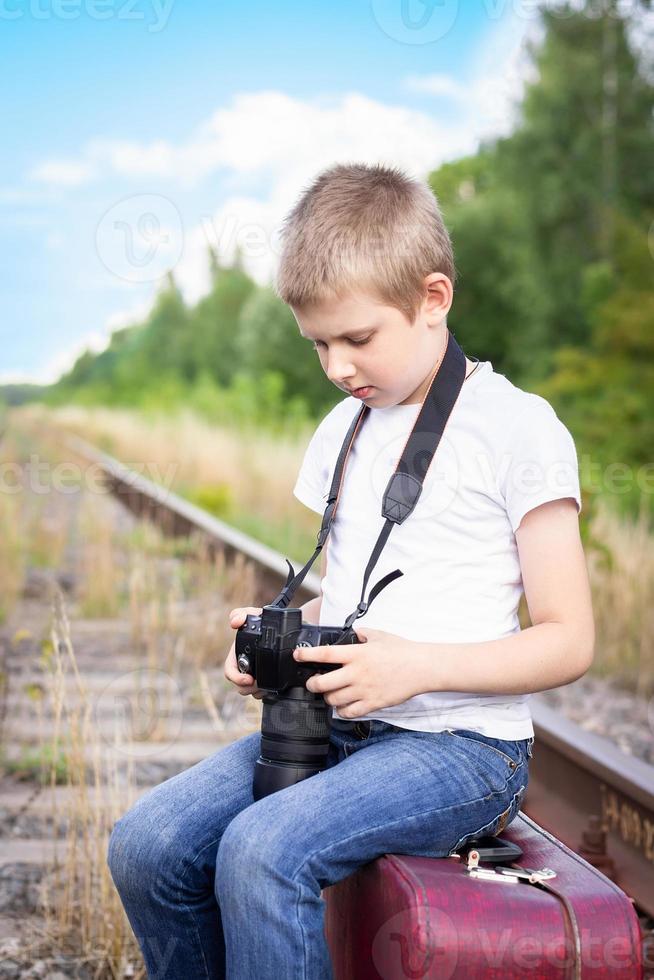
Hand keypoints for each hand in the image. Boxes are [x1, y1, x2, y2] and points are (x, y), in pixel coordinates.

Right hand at [224, 607, 264, 699]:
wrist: (286, 627)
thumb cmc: (265, 620)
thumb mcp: (253, 614)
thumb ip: (242, 613)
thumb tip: (234, 622)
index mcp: (237, 654)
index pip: (230, 671)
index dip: (236, 678)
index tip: (249, 679)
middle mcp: (244, 665)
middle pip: (238, 685)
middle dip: (247, 688)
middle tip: (259, 685)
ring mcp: (254, 673)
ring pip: (249, 690)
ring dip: (256, 691)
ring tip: (266, 687)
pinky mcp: (265, 678)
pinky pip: (261, 692)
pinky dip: (265, 692)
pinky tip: (272, 688)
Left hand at [293, 626, 421, 718]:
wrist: (421, 668)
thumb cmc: (402, 651)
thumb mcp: (379, 635)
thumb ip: (362, 634)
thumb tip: (352, 634)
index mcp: (357, 654)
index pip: (324, 654)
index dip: (306, 655)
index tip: (297, 655)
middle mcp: (357, 673)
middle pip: (322, 683)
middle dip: (312, 684)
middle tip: (312, 682)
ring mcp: (364, 690)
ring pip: (333, 700)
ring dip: (327, 698)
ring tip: (330, 693)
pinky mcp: (372, 704)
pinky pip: (348, 713)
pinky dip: (342, 711)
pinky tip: (343, 705)